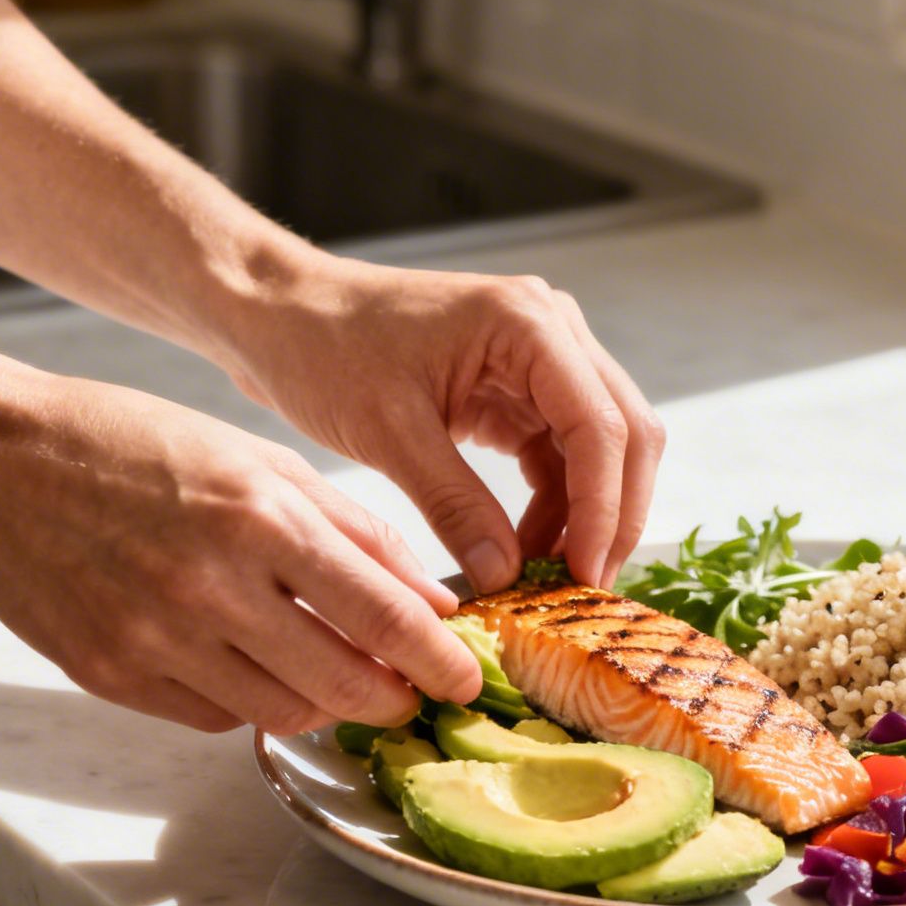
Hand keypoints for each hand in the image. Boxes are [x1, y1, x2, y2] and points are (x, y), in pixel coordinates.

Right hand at [0, 371, 482, 733]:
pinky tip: (258, 668)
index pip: (385, 615)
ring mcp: (158, 640)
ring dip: (328, 706)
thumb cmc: (134, 446)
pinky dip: (254, 703)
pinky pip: (217, 718)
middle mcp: (213, 586)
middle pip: (344, 681)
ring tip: (342, 681)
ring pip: (285, 713)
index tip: (466, 677)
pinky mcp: (114, 677)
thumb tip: (429, 598)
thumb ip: (353, 528)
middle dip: (395, 699)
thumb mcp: (260, 460)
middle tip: (413, 695)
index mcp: (262, 518)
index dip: (439, 661)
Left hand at [214, 257, 665, 593]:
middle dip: (613, 515)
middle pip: (625, 433)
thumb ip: (454, 503)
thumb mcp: (388, 431)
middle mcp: (552, 332)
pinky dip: (555, 505)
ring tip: (551, 579)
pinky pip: (560, 455)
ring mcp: (541, 359)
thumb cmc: (323, 348)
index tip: (585, 577)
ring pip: (602, 449)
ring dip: (587, 514)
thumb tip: (506, 577)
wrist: (281, 316)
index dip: (604, 508)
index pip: (601, 426)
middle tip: (588, 589)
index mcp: (528, 323)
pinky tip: (526, 550)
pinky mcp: (519, 389)